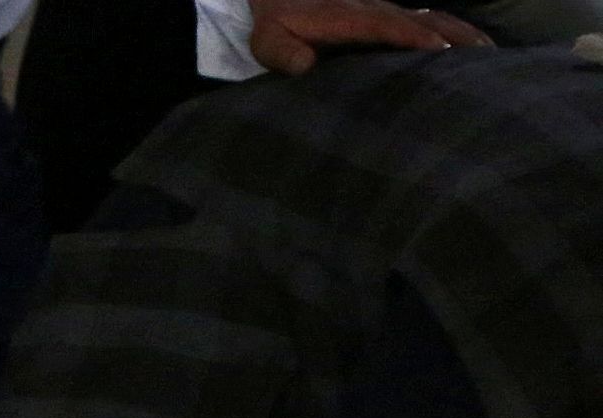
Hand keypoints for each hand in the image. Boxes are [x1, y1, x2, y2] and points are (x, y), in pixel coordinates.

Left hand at [248, 0, 485, 74]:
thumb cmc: (276, 23)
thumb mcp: (268, 39)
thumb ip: (283, 52)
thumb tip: (304, 66)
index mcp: (349, 18)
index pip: (387, 26)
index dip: (412, 36)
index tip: (439, 49)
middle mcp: (376, 11)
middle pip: (422, 19)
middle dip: (452, 35)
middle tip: (483, 55)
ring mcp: (387, 11)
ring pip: (432, 18)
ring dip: (461, 33)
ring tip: (490, 52)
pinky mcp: (391, 17)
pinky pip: (427, 21)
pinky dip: (452, 31)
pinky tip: (472, 47)